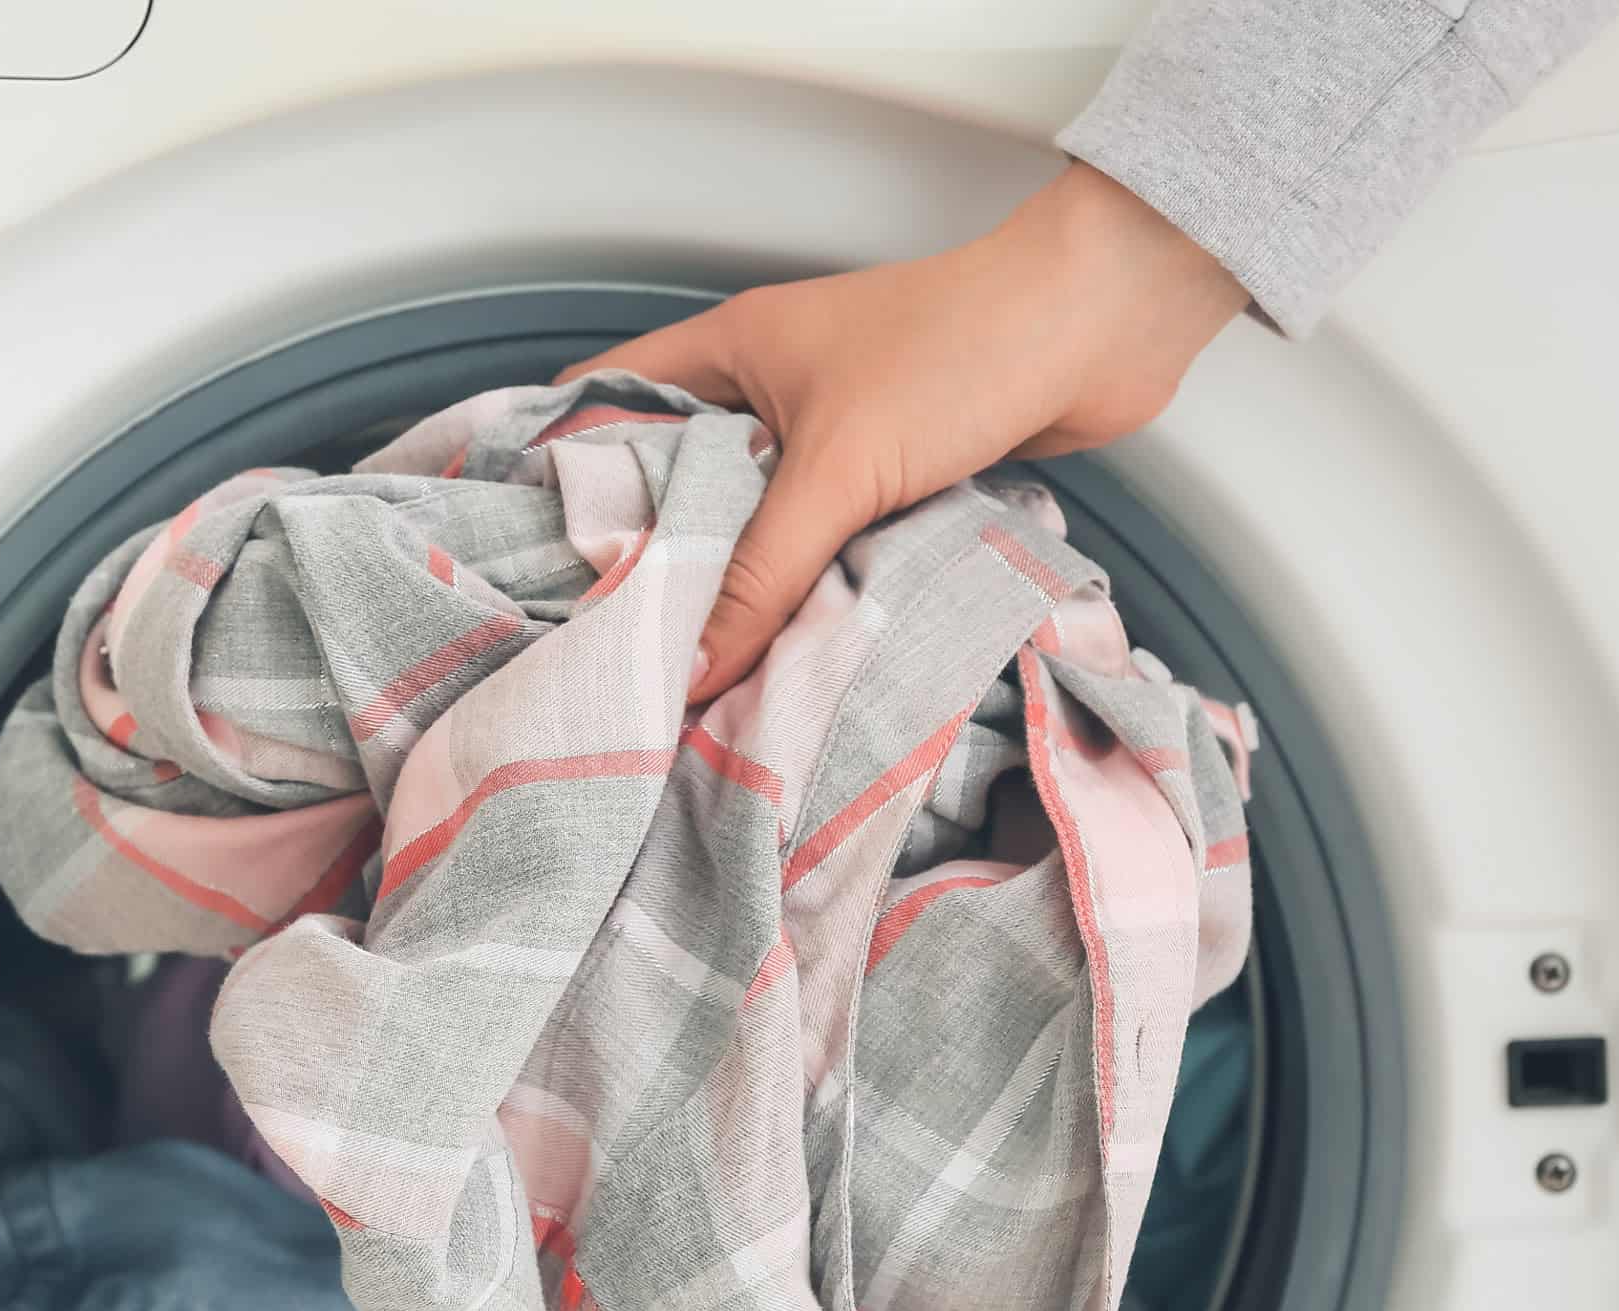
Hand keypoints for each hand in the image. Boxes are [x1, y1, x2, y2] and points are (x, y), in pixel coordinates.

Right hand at [560, 162, 1248, 701]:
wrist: (1102, 327)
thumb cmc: (962, 349)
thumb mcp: (836, 469)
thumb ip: (760, 575)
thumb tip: (695, 674)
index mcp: (723, 352)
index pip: (601, 402)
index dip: (553, 468)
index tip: (516, 551)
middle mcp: (762, 390)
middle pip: (671, 485)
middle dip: (642, 560)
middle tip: (595, 642)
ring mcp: (823, 435)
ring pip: (749, 526)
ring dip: (730, 589)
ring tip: (676, 668)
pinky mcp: (882, 478)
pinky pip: (817, 547)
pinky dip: (799, 593)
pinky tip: (774, 653)